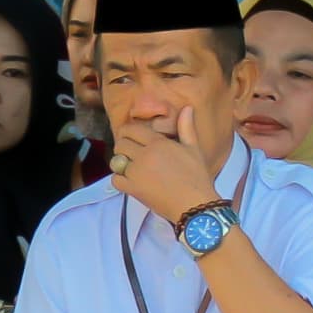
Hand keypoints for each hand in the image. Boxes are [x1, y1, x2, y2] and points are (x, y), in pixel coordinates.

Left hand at [108, 100, 226, 221]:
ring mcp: (137, 172)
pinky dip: (120, 180)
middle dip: (123, 147)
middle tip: (131, 153)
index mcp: (158, 143)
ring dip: (121, 163)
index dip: (128, 132)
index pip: (131, 129)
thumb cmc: (196, 177)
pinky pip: (115, 179)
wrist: (194, 205)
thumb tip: (187, 108)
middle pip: (120, 143)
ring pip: (116, 161)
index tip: (131, 137)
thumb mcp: (193, 149)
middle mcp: (145, 155)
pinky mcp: (133, 188)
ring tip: (132, 167)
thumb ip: (186, 127)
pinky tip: (131, 181)